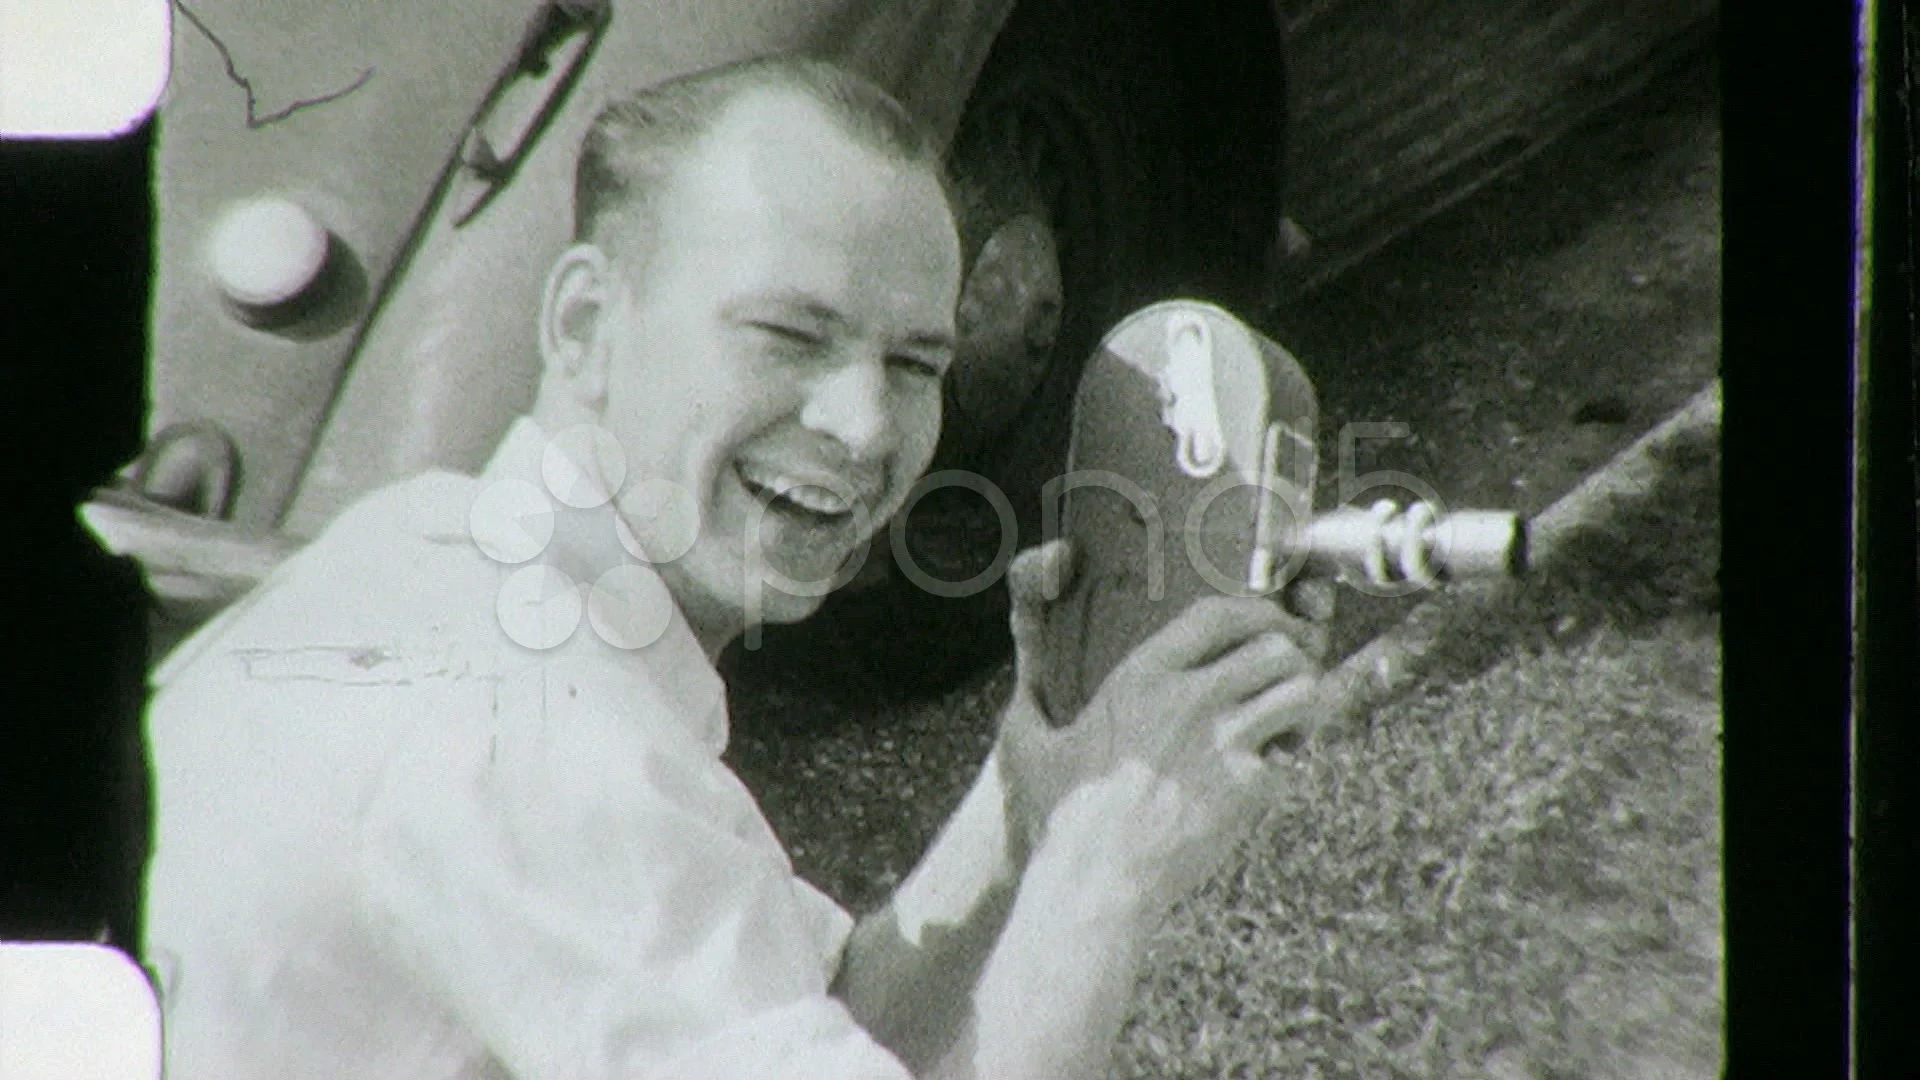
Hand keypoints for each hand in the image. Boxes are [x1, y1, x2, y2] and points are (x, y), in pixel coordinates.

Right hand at [995, 540, 1328, 906]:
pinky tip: (1265, 775)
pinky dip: (1289, 762)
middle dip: (1291, 659)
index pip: (1220, 613)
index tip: (1268, 626)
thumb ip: (1030, 701)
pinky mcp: (1249, 787)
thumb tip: (1020, 688)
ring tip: (1286, 723)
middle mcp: (1189, 698)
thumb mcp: (1032, 743)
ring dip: (1303, 705)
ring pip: (1302, 691)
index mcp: (1141, 675)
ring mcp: (1224, 741)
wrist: (1094, 881)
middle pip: (1276, 646)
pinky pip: (1295, 755)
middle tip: (1286, 679)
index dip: (1257, 612)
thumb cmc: (1060, 815)